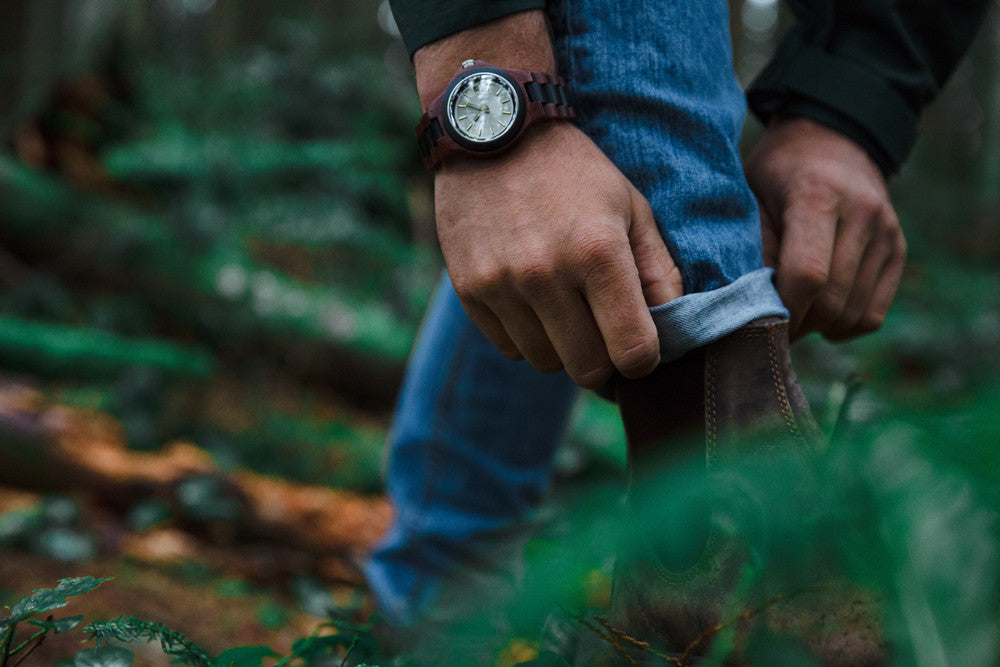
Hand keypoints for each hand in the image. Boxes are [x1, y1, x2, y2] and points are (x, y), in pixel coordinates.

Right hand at [436, 122, 682, 387]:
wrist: (494, 132)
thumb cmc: (575, 172)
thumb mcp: (631, 207)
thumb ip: (659, 272)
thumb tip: (673, 330)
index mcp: (598, 252)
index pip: (633, 351)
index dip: (644, 359)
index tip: (640, 343)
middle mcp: (546, 274)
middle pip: (588, 368)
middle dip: (604, 358)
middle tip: (603, 329)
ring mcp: (501, 284)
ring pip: (546, 362)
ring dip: (562, 347)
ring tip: (564, 307)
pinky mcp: (469, 290)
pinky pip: (508, 348)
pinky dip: (526, 336)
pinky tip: (531, 300)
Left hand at [744, 117, 906, 340]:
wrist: (830, 138)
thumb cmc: (777, 172)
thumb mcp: (751, 197)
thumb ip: (753, 248)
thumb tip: (752, 307)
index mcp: (818, 195)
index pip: (807, 274)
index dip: (782, 308)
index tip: (758, 321)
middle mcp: (863, 213)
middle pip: (832, 300)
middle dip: (797, 324)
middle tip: (769, 328)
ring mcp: (887, 232)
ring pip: (853, 313)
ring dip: (818, 328)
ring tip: (792, 315)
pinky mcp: (898, 249)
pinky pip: (874, 313)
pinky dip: (845, 325)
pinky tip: (820, 315)